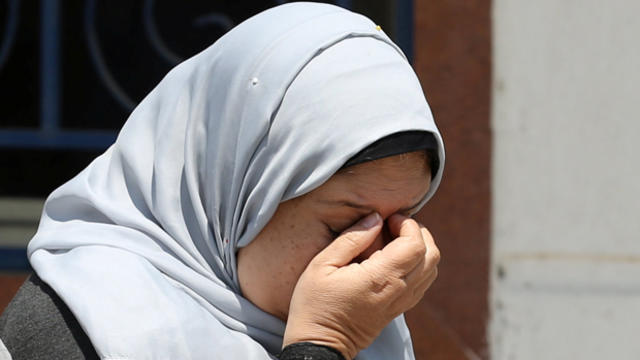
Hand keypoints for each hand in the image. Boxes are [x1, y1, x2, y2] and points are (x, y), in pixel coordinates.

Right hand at [282, 212, 439, 358]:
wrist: (319, 344)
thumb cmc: (315, 304)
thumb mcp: (323, 264)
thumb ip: (351, 238)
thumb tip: (375, 218)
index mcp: (381, 278)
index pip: (416, 244)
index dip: (408, 224)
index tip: (389, 218)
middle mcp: (398, 291)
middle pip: (432, 254)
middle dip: (418, 232)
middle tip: (394, 225)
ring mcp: (401, 302)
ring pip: (432, 269)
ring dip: (419, 248)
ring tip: (394, 240)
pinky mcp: (399, 309)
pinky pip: (422, 282)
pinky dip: (417, 264)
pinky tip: (393, 259)